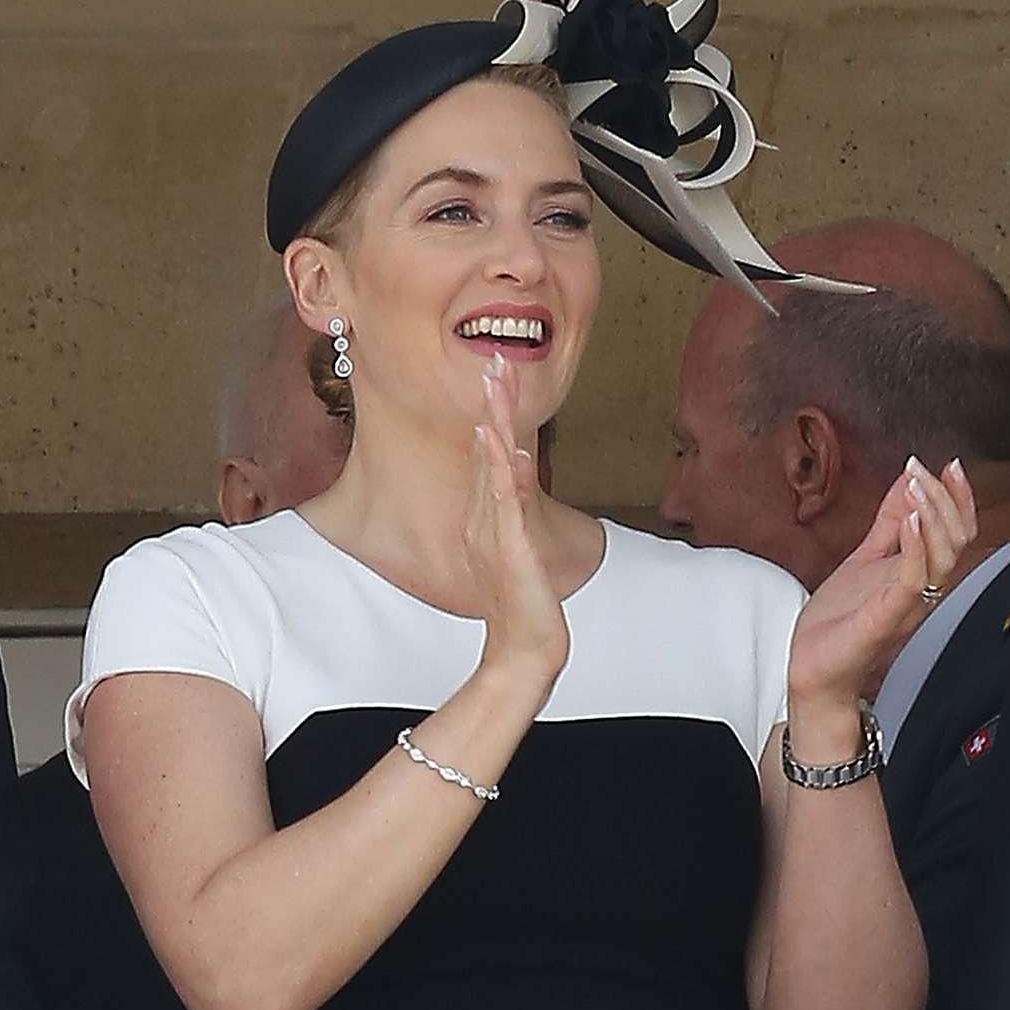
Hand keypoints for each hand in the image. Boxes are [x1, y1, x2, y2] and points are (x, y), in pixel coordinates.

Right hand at [465, 355, 567, 684]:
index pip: (491, 456)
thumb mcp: (523, 548)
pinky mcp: (508, 544)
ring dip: (493, 419)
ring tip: (494, 380)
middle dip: (492, 404)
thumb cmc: (523, 605)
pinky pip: (501, 497)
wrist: (524, 648)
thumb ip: (518, 510)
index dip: (494, 415)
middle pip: (487, 449)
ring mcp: (494, 529)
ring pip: (491, 462)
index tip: (498, 378)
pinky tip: (495, 436)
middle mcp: (484, 518)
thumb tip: (521, 469)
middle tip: (494, 360)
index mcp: (487, 518)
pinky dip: (497, 464)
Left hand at [787, 457, 977, 726]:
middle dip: (946, 498)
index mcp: (921, 575)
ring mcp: (908, 604)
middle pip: (958, 539)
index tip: (951, 464)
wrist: (814, 671)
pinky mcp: (887, 617)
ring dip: (933, 515)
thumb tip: (905, 482)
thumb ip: (888, 523)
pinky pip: (913, 580)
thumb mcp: (865, 558)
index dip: (960, 497)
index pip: (958, 532)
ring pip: (944, 557)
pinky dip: (915, 547)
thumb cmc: (840, 623)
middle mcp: (922, 590)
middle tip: (925, 470)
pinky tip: (908, 520)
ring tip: (917, 485)